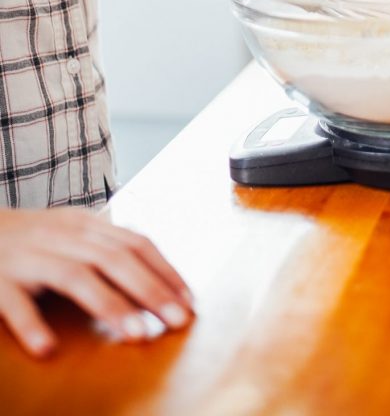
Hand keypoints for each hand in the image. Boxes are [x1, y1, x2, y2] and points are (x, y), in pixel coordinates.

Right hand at [0, 207, 193, 357]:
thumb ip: (108, 248)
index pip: (135, 243)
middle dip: (150, 290)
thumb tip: (158, 277)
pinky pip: (15, 303)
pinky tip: (47, 347)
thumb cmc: (32, 239)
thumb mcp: (73, 233)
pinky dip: (31, 324)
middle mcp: (61, 236)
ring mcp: (30, 257)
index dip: (165, 271)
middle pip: (114, 259)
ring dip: (110, 306)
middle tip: (176, 321)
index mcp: (85, 224)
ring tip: (136, 334)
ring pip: (75, 277)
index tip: (189, 301)